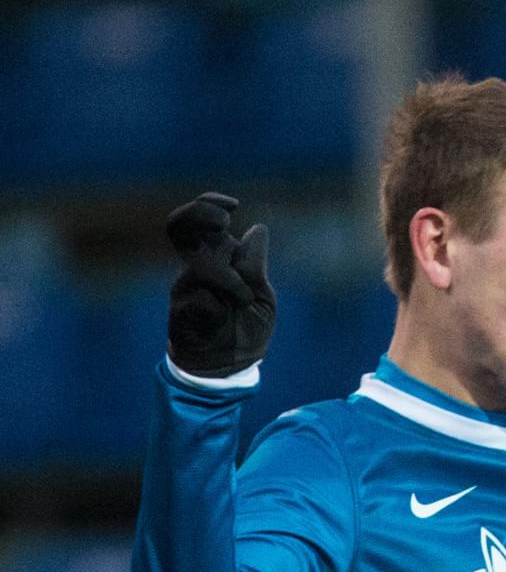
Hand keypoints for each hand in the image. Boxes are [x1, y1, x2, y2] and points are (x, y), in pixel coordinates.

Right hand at [165, 193, 274, 376]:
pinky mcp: (178, 310)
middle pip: (179, 225)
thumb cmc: (247, 330)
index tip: (232, 206)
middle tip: (224, 223)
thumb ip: (254, 265)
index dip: (208, 204)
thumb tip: (257, 228)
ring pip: (201, 263)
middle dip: (200, 215)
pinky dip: (220, 307)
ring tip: (242, 298)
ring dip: (229, 278)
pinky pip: (202, 298)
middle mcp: (194, 268)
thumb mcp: (261, 295)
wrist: (228, 367)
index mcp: (217, 260)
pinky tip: (222, 321)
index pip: (199, 220)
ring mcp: (183, 287)